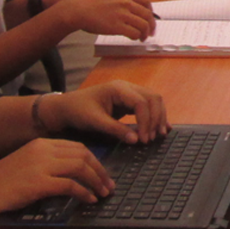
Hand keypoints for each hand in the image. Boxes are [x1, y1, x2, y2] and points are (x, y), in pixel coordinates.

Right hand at [0, 138, 111, 210]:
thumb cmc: (1, 183)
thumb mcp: (26, 165)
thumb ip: (47, 164)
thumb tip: (72, 174)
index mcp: (40, 144)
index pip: (76, 146)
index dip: (93, 160)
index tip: (101, 172)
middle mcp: (42, 150)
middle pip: (83, 154)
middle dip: (100, 169)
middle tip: (108, 184)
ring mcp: (41, 165)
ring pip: (80, 167)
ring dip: (96, 180)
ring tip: (103, 192)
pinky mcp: (39, 183)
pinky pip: (70, 185)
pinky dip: (84, 192)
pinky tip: (89, 199)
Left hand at [42, 81, 170, 144]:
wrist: (66, 107)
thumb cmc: (78, 111)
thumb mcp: (95, 122)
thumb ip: (115, 130)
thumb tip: (136, 140)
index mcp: (118, 89)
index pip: (141, 102)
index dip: (146, 121)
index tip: (144, 139)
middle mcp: (127, 87)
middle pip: (152, 98)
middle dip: (156, 118)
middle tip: (152, 138)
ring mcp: (129, 93)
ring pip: (153, 100)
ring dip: (159, 117)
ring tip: (159, 135)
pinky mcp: (129, 102)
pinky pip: (148, 106)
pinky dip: (156, 116)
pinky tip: (163, 128)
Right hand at [50, 0, 156, 39]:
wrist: (77, 10)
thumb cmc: (88, 3)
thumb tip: (129, 5)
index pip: (146, 1)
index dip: (150, 11)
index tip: (150, 18)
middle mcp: (125, 1)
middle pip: (147, 14)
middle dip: (151, 25)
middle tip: (150, 32)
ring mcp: (122, 13)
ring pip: (143, 25)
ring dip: (145, 33)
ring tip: (142, 38)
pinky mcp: (117, 26)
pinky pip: (134, 32)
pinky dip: (136, 36)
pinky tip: (133, 38)